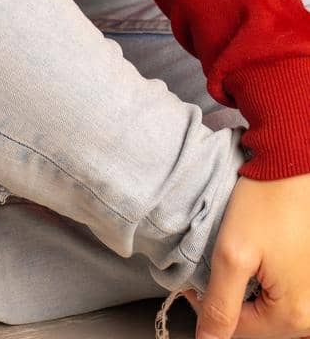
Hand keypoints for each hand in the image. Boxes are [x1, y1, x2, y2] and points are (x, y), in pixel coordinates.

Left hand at [183, 174, 309, 338]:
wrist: (292, 165)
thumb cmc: (268, 201)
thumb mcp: (233, 254)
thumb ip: (220, 304)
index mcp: (295, 316)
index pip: (237, 330)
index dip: (206, 304)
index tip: (192, 278)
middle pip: (254, 321)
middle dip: (229, 297)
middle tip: (214, 263)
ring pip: (266, 307)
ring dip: (246, 287)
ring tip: (237, 255)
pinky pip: (282, 291)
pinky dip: (263, 278)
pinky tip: (256, 253)